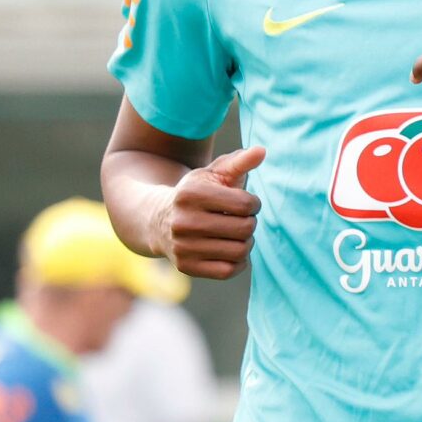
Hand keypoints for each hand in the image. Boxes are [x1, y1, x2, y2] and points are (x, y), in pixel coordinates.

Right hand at [147, 146, 265, 280]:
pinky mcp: (186, 267)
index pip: (245, 204)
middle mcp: (183, 222)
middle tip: (241, 219)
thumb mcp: (214, 174)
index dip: (254, 204)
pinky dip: (238, 262)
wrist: (158, 221)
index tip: (247, 203)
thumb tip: (262, 151)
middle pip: (244, 229)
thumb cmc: (196, 193)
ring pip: (239, 251)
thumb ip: (239, 162)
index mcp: (191, 194)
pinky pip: (228, 271)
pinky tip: (231, 250)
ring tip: (237, 234)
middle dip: (250, 223)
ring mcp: (183, 247)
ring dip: (246, 243)